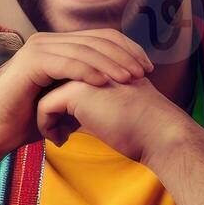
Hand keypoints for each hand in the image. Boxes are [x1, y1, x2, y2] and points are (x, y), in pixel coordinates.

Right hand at [0, 29, 153, 160]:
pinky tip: (105, 83)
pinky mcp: (31, 61)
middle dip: (125, 55)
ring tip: (130, 78)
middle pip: (97, 40)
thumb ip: (86, 92)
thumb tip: (114, 92)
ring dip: (111, 64)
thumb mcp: (65, 102)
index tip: (147, 68)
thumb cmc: (25, 121)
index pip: (101, 39)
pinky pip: (66, 63)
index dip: (127, 50)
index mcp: (58, 46)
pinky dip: (88, 72)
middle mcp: (48, 41)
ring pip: (85, 50)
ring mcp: (38, 48)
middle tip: (144, 72)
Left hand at [35, 75, 194, 165]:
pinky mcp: (75, 91)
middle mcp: (91, 63)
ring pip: (46, 94)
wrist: (159, 133)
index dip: (62, 102)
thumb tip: (76, 116)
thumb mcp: (120, 105)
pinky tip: (62, 141)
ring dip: (47, 118)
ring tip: (59, 136)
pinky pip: (45, 107)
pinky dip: (47, 127)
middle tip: (55, 130)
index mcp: (103, 63)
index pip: (68, 78)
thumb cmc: (145, 127)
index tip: (64, 124)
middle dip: (50, 108)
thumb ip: (99, 101)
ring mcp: (82, 74)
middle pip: (54, 83)